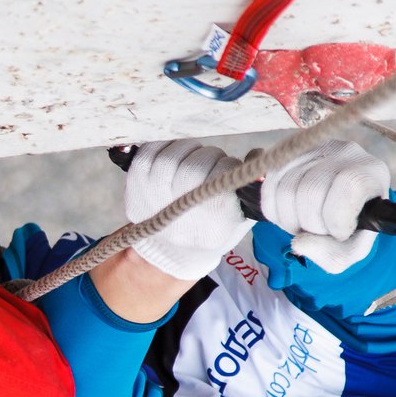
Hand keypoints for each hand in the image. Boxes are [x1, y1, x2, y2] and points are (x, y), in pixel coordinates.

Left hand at [123, 139, 247, 280]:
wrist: (170, 250)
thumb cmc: (210, 230)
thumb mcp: (239, 221)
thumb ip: (251, 191)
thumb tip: (258, 158)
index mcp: (213, 218)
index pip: (224, 175)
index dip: (229, 168)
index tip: (229, 174)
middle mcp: (182, 206)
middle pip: (199, 162)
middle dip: (211, 158)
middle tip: (212, 166)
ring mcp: (154, 192)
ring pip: (177, 152)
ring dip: (190, 151)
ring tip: (194, 162)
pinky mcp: (136, 181)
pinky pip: (153, 149)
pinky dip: (167, 147)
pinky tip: (175, 158)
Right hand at [260, 140, 389, 272]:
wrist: (341, 208)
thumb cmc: (351, 227)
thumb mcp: (353, 249)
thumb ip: (333, 254)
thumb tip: (299, 243)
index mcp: (371, 172)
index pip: (349, 185)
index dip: (337, 220)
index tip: (339, 233)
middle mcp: (344, 152)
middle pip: (311, 191)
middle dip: (309, 224)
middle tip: (318, 231)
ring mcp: (313, 150)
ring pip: (285, 189)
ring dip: (290, 220)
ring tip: (304, 224)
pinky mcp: (288, 156)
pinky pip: (269, 187)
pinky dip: (275, 211)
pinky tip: (291, 214)